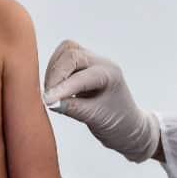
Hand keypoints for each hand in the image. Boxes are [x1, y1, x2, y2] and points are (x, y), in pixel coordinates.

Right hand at [42, 40, 159, 161]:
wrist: (128, 126)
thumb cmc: (118, 123)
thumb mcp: (96, 119)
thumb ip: (73, 108)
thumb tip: (50, 101)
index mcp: (110, 74)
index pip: (81, 75)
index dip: (61, 87)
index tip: (47, 101)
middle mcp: (102, 63)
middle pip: (71, 54)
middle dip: (55, 74)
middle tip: (48, 97)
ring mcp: (93, 61)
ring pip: (66, 51)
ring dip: (54, 69)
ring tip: (51, 92)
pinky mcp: (83, 65)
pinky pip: (64, 57)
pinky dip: (55, 69)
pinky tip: (54, 87)